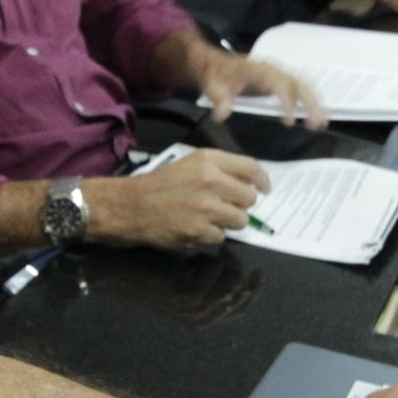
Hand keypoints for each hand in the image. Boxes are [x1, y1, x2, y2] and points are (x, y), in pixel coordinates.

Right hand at [88, 151, 269, 248]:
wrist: (131, 205)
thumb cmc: (160, 184)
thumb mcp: (189, 164)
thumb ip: (218, 169)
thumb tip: (248, 183)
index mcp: (209, 160)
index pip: (251, 168)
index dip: (263, 180)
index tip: (266, 189)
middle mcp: (211, 181)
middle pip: (249, 198)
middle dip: (241, 205)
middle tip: (227, 207)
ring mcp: (206, 207)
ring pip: (240, 220)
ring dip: (228, 222)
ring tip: (210, 218)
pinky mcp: (199, 229)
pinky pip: (221, 236)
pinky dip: (211, 235)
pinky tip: (196, 228)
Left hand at [197, 53, 327, 127]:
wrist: (214, 63)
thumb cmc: (216, 75)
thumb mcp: (212, 87)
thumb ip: (219, 100)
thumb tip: (222, 115)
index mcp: (259, 70)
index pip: (279, 85)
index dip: (287, 101)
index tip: (290, 121)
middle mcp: (273, 69)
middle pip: (298, 84)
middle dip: (309, 103)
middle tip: (315, 124)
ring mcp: (278, 73)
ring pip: (302, 85)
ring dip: (314, 102)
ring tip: (321, 122)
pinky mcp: (279, 78)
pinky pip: (299, 87)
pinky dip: (310, 99)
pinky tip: (316, 114)